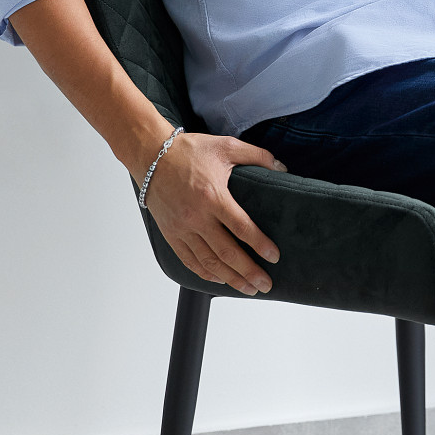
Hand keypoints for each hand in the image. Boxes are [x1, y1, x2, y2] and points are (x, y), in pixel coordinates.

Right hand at [141, 131, 286, 294]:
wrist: (151, 155)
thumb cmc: (189, 150)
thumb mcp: (227, 146)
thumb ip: (258, 156)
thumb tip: (283, 168)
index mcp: (213, 196)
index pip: (241, 227)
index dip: (260, 244)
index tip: (274, 257)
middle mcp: (196, 217)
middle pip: (227, 252)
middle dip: (249, 271)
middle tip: (266, 284)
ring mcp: (182, 228)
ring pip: (209, 262)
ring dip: (231, 278)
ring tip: (249, 288)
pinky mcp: (171, 233)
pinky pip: (189, 260)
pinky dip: (205, 273)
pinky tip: (220, 279)